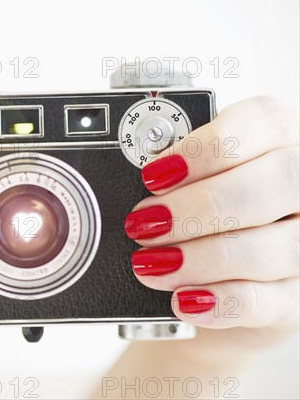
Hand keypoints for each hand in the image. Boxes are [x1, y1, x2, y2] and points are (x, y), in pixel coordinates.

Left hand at [126, 96, 298, 349]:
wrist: (225, 278)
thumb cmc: (207, 211)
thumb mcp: (195, 179)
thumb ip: (177, 171)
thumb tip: (141, 177)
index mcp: (281, 138)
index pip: (261, 123)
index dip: (204, 149)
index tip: (153, 175)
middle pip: (271, 185)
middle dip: (196, 207)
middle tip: (143, 223)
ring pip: (272, 248)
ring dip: (199, 258)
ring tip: (149, 264)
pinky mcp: (297, 297)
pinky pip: (268, 302)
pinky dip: (220, 302)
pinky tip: (184, 300)